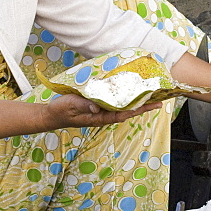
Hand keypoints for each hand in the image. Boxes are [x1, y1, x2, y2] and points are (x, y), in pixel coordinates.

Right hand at [44, 93, 161, 128]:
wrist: (51, 115)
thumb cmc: (61, 111)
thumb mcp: (70, 106)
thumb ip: (83, 105)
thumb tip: (97, 106)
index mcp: (98, 117)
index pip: (122, 114)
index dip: (136, 109)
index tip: (150, 105)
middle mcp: (103, 115)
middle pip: (127, 111)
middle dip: (143, 106)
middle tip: (159, 100)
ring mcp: (100, 111)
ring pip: (122, 107)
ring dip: (136, 102)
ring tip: (151, 96)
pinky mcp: (97, 106)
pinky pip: (114, 103)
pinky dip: (124, 98)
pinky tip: (130, 93)